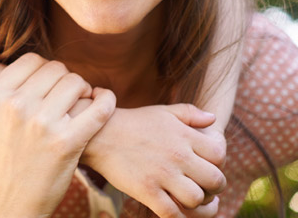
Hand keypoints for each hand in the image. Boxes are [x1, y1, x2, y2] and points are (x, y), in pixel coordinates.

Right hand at [0, 53, 115, 217]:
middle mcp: (16, 106)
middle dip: (66, 79)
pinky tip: (105, 100)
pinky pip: (98, 108)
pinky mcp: (66, 143)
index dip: (47, 69)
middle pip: (56, 69)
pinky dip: (107, 100)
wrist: (4, 210)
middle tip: (71, 94)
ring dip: (84, 90)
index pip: (32, 61)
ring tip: (84, 102)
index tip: (52, 83)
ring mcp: (41, 124)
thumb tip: (6, 78)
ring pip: (76, 82)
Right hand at [82, 104, 226, 217]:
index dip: (218, 163)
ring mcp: (162, 174)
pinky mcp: (147, 191)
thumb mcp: (163, 112)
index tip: (209, 166)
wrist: (100, 134)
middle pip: (215, 180)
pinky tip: (176, 210)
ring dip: (198, 203)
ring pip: (197, 199)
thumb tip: (213, 118)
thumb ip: (190, 113)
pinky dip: (179, 216)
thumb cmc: (134, 122)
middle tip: (206, 187)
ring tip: (193, 200)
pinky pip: (173, 214)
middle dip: (215, 187)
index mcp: (182, 134)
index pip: (219, 154)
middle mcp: (176, 154)